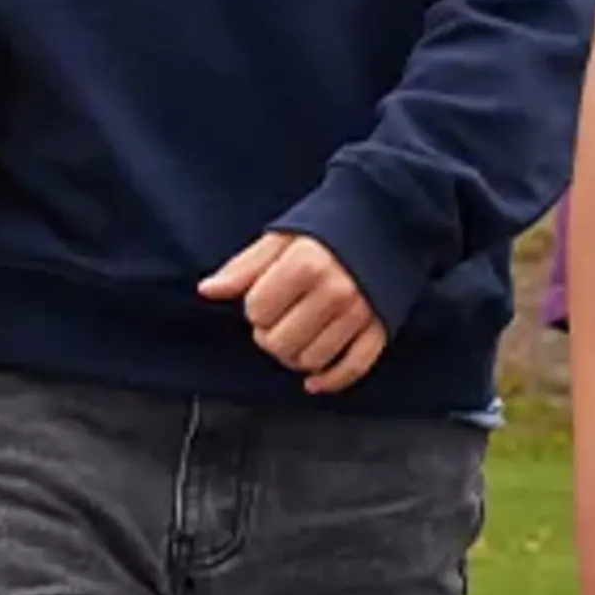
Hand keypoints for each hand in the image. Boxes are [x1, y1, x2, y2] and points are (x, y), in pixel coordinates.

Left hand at [199, 231, 386, 394]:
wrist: (387, 214)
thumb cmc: (330, 224)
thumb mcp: (283, 236)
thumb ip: (244, 267)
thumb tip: (207, 291)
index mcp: (307, 264)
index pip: (257, 311)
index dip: (255, 307)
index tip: (267, 295)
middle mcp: (335, 291)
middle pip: (281, 342)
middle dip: (271, 335)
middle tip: (280, 318)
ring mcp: (360, 312)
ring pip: (311, 360)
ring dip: (295, 356)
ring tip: (298, 334)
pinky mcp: (381, 327)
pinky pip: (353, 368)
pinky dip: (330, 380)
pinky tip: (314, 380)